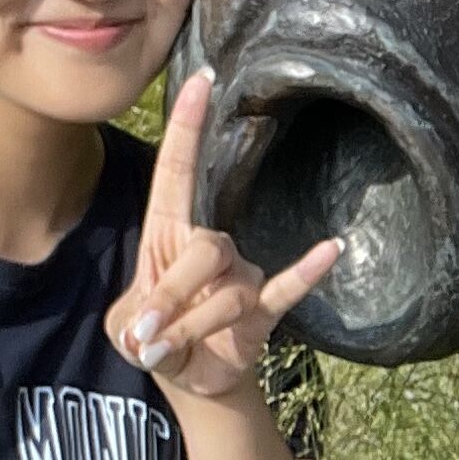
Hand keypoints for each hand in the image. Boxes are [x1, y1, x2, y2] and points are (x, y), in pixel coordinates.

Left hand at [110, 71, 343, 403]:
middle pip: (206, 248)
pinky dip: (307, 271)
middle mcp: (210, 246)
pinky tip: (330, 250)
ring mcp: (242, 276)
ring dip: (192, 326)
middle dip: (173, 293)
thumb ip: (139, 322)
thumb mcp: (128, 330)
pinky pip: (288, 287)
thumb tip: (158, 332)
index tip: (200, 80)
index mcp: (168, 234)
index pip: (177, 171)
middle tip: (147, 335)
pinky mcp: (264, 310)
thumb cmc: (154, 339)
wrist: (188, 379)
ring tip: (166, 353)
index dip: (187, 127)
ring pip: (228, 291)